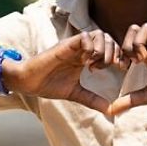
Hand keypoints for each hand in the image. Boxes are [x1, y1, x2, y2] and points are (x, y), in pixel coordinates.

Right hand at [5, 30, 119, 114]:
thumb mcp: (76, 94)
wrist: (28, 82)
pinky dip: (90, 48)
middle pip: (107, 37)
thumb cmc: (48, 85)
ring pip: (98, 34)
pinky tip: (85, 63)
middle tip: (106, 68)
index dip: (119, 55)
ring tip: (94, 66)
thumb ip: (93, 100)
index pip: (110, 46)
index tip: (119, 69)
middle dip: (113, 52)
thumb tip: (111, 111)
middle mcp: (82, 49)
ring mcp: (74, 46)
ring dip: (102, 50)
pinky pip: (83, 37)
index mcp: (86, 57)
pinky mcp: (65, 46)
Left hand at [108, 24, 146, 115]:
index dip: (119, 52)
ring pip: (145, 26)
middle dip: (126, 43)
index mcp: (145, 57)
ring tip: (140, 59)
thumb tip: (110, 112)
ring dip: (138, 41)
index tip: (121, 67)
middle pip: (134, 29)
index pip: (127, 41)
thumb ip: (127, 101)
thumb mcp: (145, 97)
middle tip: (130, 61)